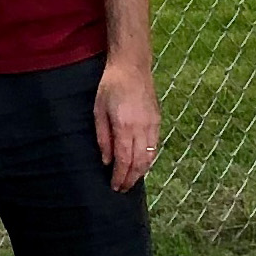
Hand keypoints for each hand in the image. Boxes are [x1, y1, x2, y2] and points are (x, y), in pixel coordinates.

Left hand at [95, 57, 160, 192]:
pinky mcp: (158, 121)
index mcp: (125, 126)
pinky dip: (149, 159)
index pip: (124, 160)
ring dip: (141, 172)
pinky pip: (155, 146)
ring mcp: (153, 125)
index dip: (120, 176)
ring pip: (150, 156)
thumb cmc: (110, 86)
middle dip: (130, 179)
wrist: (132, 67)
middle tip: (122, 189)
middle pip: (139, 162)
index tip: (115, 187)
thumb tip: (107, 161)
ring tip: (131, 180)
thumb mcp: (98, 111)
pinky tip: (141, 164)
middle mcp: (142, 128)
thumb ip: (103, 138)